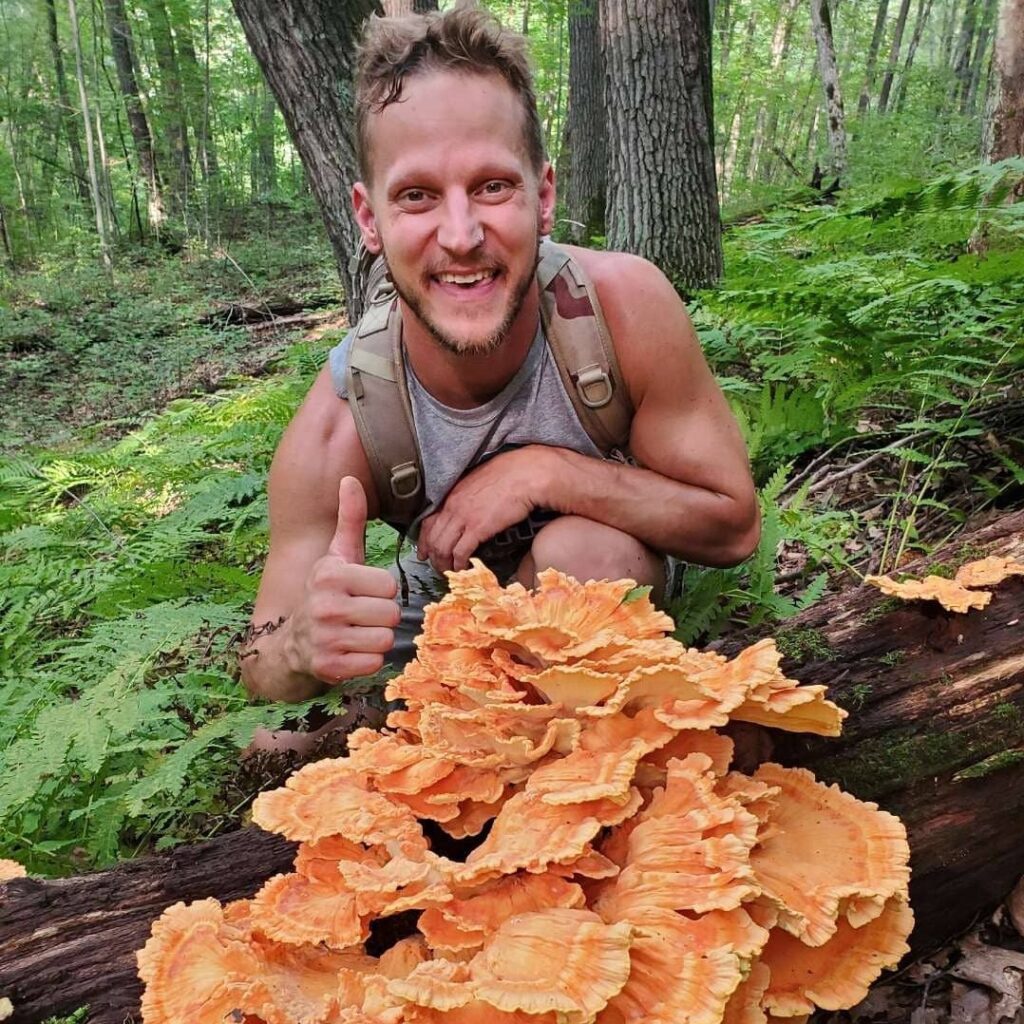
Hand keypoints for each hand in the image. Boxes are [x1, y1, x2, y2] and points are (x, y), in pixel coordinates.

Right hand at [284, 476, 399, 683]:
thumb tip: (350, 478)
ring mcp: (326, 639)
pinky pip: (374, 664)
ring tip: (356, 632)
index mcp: (330, 574)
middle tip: (361, 615)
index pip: (388, 585)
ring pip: (385, 640)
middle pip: (390, 614)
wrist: (293, 641)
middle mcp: (325, 606)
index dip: (380, 591)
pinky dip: (367, 661)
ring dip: (376, 639)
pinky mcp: (329, 667)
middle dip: (381, 616)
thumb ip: (349, 518)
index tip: (361, 592)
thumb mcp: (337, 555)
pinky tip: (350, 650)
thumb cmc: (327, 592)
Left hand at [416, 447, 545, 573]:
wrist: (526, 475)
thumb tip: (469, 508)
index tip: (424, 552)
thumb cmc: (510, 475)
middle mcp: (454, 505)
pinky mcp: (478, 528)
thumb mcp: (480, 482)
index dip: (424, 540)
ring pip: (442, 547)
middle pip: (433, 537)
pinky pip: (460, 552)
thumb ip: (469, 495)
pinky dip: (459, 564)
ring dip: (444, 564)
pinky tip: (463, 568)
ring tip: (450, 572)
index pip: (428, 521)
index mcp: (453, 494)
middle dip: (433, 557)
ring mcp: (464, 516)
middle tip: (437, 568)